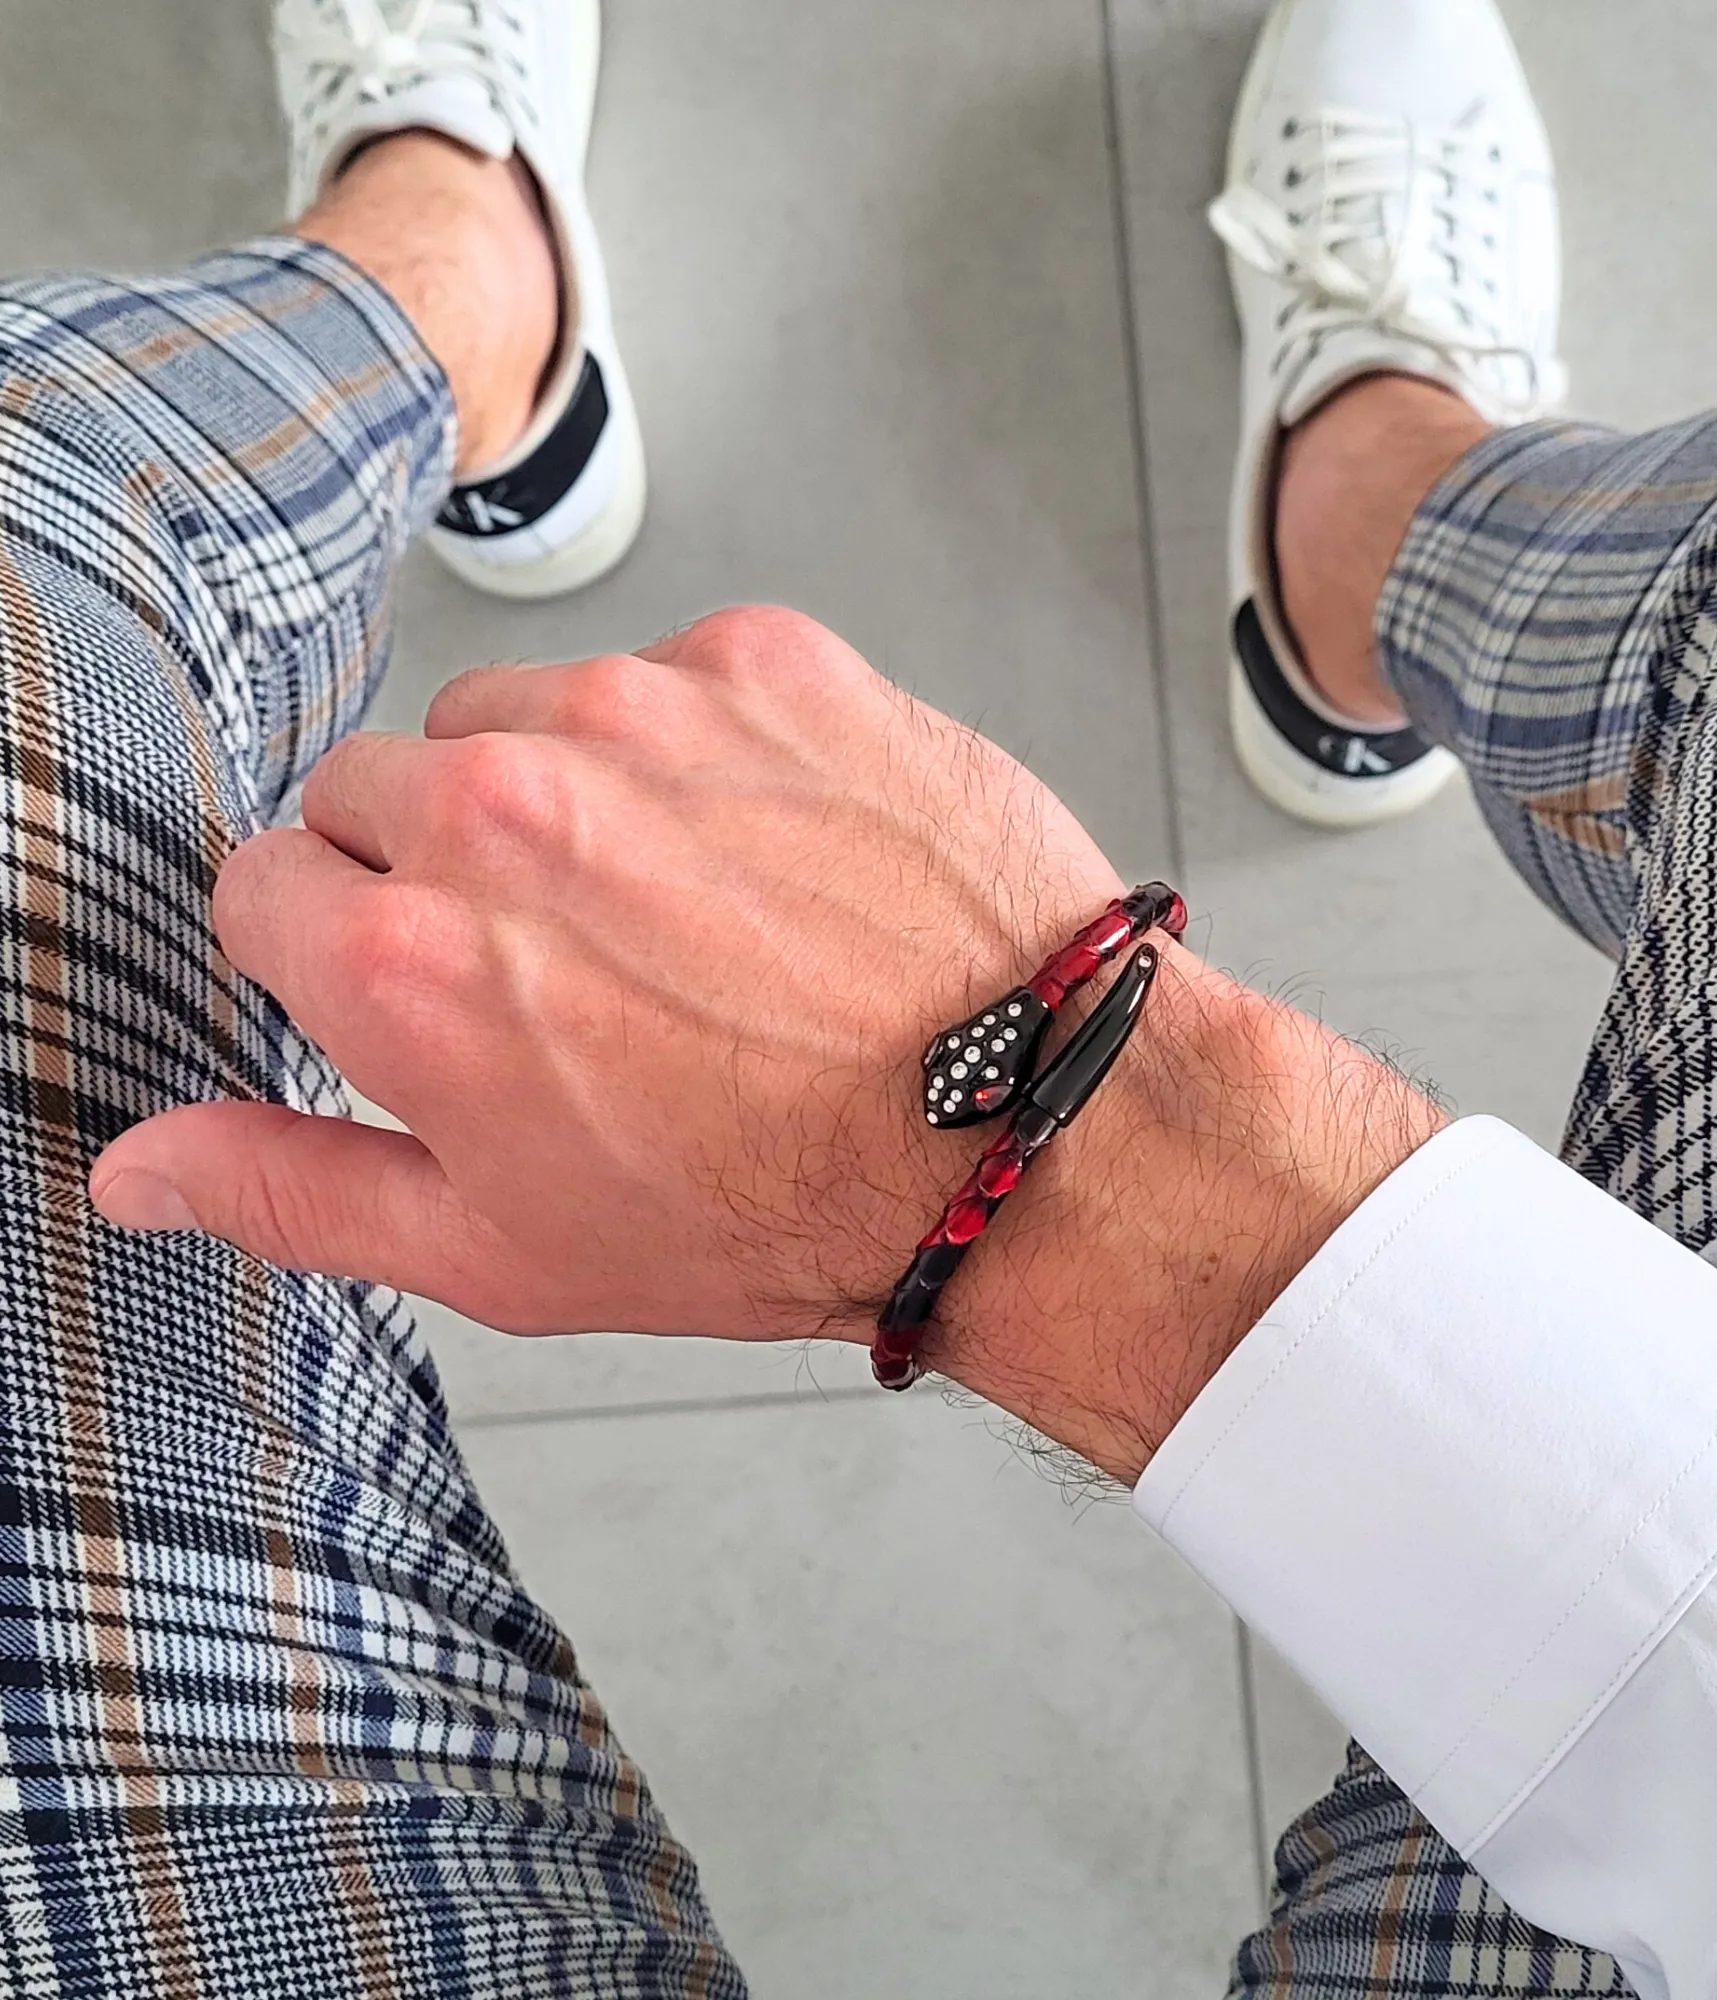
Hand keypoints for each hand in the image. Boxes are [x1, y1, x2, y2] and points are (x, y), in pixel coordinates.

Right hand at [90, 608, 1439, 1479]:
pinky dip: (694, 750)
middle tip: (571, 965)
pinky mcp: (766, 663)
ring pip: (518, 718)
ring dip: (567, 798)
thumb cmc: (786, 1203)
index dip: (342, 946)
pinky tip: (769, 854)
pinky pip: (665, 680)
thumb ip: (297, 1186)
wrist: (1024, 1125)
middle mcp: (508, 812)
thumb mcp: (509, 1248)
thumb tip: (143, 1161)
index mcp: (415, 962)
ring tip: (683, 912)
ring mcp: (644, 716)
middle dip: (444, 872)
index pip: (265, 880)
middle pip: (379, 787)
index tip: (425, 984)